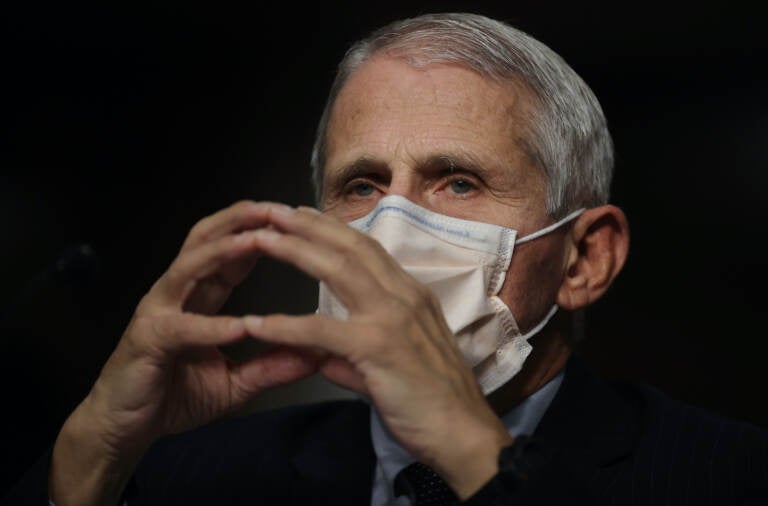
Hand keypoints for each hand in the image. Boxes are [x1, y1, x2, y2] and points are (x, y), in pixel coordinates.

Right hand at [50, 201, 318, 504]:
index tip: (293, 220)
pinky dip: (211, 326)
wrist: (125, 428)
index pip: (230, 253)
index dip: (258, 231)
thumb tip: (315, 356)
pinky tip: (239, 326)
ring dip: (224, 251)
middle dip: (240, 221)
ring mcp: (158, 311)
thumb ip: (271, 366)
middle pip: (205, 241)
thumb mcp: (235, 382)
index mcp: (198, 296)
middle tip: (276, 209)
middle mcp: (177, 294)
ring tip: (257, 241)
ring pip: (189, 267)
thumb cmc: (175, 396)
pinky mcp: (147, 340)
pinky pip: (181, 328)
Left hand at [242, 206, 512, 498]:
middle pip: (350, 247)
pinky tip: (254, 324)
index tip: (301, 216)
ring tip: (260, 239)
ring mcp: (393, 318)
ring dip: (295, 250)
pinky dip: (285, 325)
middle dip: (308, 224)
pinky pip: (322, 331)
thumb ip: (352, 356)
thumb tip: (322, 357)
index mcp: (411, 295)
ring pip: (338, 270)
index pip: (367, 249)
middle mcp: (404, 296)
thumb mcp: (393, 365)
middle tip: (271, 210)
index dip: (332, 229)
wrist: (464, 434)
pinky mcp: (378, 348)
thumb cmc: (434, 402)